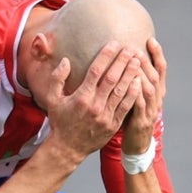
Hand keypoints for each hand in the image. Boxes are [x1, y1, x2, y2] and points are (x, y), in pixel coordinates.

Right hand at [42, 42, 144, 161]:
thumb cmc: (60, 121)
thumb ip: (57, 79)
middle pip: (112, 78)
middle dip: (122, 61)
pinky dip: (133, 94)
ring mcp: (105, 116)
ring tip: (138, 60)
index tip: (114, 43)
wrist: (68, 148)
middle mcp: (95, 105)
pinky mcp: (113, 125)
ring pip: (121, 91)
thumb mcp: (52, 100)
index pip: (96, 71)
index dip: (106, 56)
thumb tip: (65, 61)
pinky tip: (139, 82)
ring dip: (130, 74)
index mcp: (81, 97)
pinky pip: (126, 107)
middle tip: (131, 48)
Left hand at [121, 37, 167, 156]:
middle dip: (146, 61)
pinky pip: (140, 105)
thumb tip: (126, 59)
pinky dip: (136, 93)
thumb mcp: (137, 96)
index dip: (157, 55)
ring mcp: (151, 111)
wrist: (137, 144)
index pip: (161, 70)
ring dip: (142, 74)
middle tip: (135, 48)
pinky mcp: (142, 121)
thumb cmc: (133, 117)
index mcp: (158, 92)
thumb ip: (134, 79)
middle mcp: (157, 100)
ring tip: (133, 62)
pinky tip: (130, 83)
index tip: (150, 39)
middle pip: (155, 76)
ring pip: (150, 89)